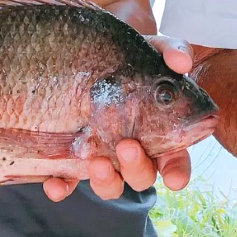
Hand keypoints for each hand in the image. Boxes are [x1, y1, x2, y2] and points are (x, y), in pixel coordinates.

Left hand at [43, 36, 194, 201]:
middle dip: (136, 167)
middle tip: (127, 145)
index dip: (177, 172)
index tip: (174, 178)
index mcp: (159, 132)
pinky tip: (55, 185)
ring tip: (96, 161)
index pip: (175, 160)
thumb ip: (172, 51)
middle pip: (142, 175)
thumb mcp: (152, 48)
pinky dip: (62, 188)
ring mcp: (103, 156)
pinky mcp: (71, 158)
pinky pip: (67, 182)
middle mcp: (133, 151)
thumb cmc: (130, 56)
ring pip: (110, 185)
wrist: (90, 54)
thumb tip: (182, 62)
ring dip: (106, 181)